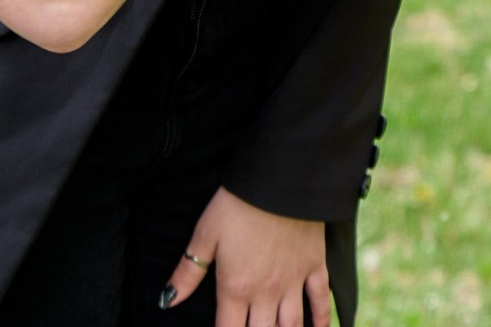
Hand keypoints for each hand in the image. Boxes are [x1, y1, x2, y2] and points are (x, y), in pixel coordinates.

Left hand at [159, 187, 330, 324]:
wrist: (281, 179)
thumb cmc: (238, 204)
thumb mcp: (206, 235)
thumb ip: (188, 273)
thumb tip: (167, 301)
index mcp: (236, 288)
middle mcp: (266, 293)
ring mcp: (294, 281)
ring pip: (292, 325)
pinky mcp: (315, 266)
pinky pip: (322, 301)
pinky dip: (323, 320)